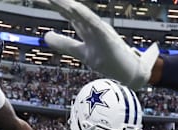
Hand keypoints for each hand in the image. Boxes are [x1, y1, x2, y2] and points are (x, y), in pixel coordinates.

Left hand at [40, 0, 158, 89]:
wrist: (131, 73)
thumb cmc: (110, 60)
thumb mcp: (81, 52)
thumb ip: (64, 43)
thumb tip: (45, 36)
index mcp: (86, 27)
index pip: (65, 12)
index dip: (51, 4)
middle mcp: (92, 25)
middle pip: (70, 10)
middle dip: (55, 2)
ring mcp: (100, 30)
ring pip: (80, 13)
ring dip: (66, 4)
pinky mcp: (108, 38)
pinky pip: (94, 24)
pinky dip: (84, 15)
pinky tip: (73, 6)